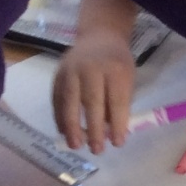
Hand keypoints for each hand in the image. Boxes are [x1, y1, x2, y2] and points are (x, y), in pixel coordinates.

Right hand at [52, 30, 136, 153]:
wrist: (99, 36)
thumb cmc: (117, 62)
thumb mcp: (128, 77)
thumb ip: (121, 101)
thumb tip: (112, 133)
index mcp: (115, 69)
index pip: (116, 100)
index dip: (117, 123)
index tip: (117, 143)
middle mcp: (91, 68)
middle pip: (91, 102)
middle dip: (94, 129)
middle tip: (97, 150)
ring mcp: (71, 70)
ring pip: (69, 101)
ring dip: (71, 126)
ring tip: (76, 145)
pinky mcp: (57, 74)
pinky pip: (57, 99)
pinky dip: (60, 117)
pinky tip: (64, 132)